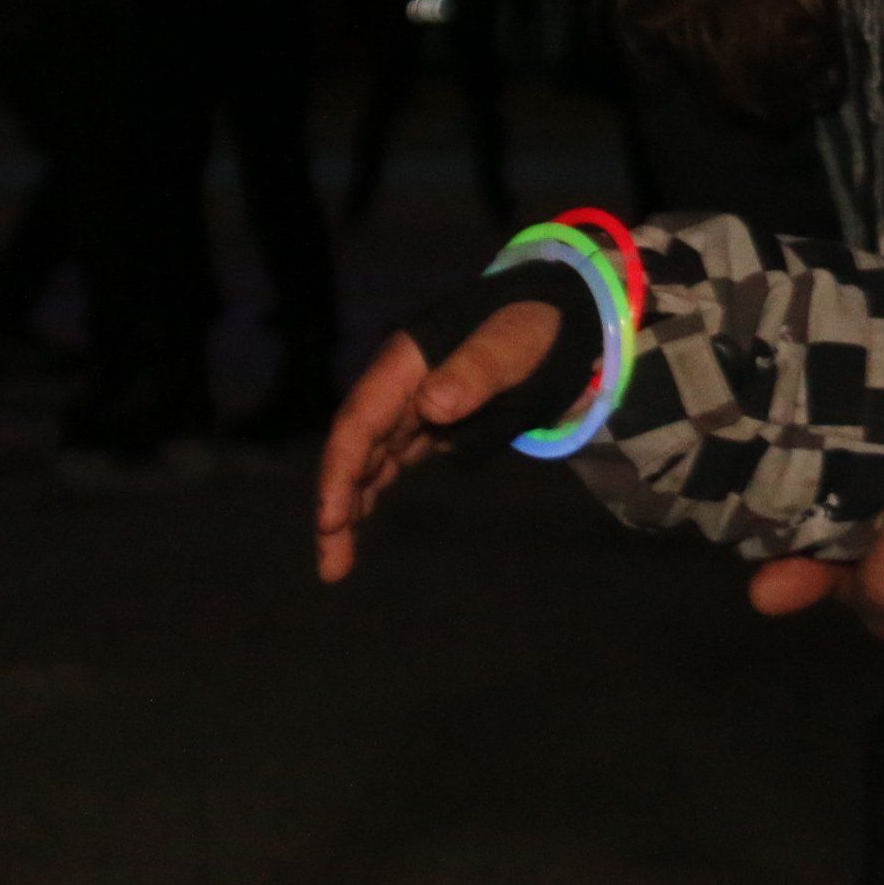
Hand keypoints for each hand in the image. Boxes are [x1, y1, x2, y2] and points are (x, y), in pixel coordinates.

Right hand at [312, 299, 562, 582]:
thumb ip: (475, 370)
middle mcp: (397, 387)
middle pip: (354, 449)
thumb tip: (432, 406)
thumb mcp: (510, 344)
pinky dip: (373, 491)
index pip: (359, 422)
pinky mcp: (428, 422)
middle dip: (336, 505)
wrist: (553, 319)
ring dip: (350, 507)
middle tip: (331, 565)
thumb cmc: (530, 327)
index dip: (340, 471)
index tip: (330, 520)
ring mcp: (410, 406)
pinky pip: (391, 460)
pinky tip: (360, 524)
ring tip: (337, 564)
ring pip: (368, 461)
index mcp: (405, 363)